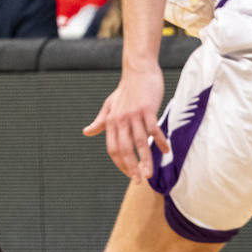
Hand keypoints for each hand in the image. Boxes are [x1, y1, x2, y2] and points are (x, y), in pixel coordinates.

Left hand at [82, 65, 169, 181]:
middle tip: (139, 181)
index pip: (113, 149)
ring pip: (140, 143)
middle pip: (125, 149)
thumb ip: (100, 121)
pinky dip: (160, 142)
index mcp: (111, 122)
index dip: (120, 164)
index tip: (129, 174)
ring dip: (145, 160)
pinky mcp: (147, 110)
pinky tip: (166, 151)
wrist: (138, 70)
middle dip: (132, 167)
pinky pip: (154, 130)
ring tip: (149, 174)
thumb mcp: (109, 105)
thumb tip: (86, 132)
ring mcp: (134, 115)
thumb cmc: (125, 89)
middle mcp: (120, 120)